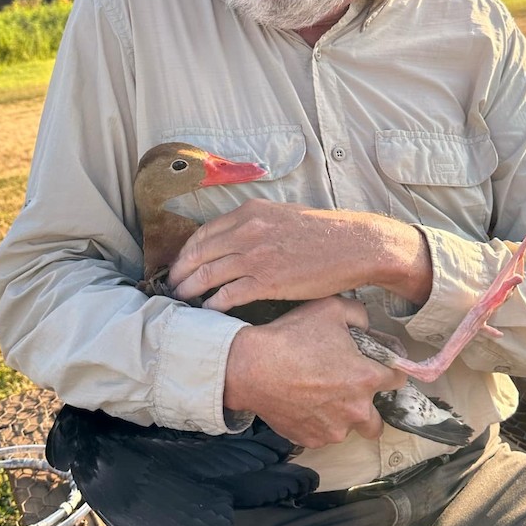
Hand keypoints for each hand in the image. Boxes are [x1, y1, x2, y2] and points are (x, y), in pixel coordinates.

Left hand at [169, 200, 431, 310]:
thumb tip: (235, 241)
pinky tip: (207, 313)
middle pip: (198, 254)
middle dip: (179, 273)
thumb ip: (255, 225)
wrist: (355, 245)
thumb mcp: (282, 216)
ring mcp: (255, 256)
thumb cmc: (324, 234)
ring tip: (180, 302)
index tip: (179, 265)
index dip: (185, 253)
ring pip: (207, 275)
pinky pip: (227, 295)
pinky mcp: (266, 281)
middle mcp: (247, 230)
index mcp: (249, 212)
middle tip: (171, 288)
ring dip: (189, 291)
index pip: (203, 234)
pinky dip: (212, 305)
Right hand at [224, 297, 407, 448]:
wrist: (250, 367)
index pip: (399, 380)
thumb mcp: (330, 310)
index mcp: (367, 379)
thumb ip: (360, 316)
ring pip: (347, 429)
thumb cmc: (292, 337)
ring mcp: (333, 429)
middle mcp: (356, 410)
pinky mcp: (310, 439)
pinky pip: (321, 434)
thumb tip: (369, 327)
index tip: (378, 368)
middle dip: (369, 408)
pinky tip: (301, 404)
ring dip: (340, 417)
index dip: (390, 370)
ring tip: (319, 397)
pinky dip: (316, 423)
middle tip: (350, 392)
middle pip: (378, 422)